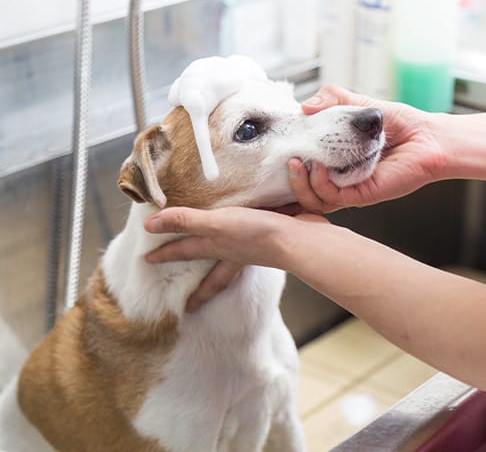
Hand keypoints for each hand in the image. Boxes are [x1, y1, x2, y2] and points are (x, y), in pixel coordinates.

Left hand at [144, 207, 327, 309]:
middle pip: (210, 271)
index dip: (165, 254)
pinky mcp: (270, 235)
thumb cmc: (256, 234)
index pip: (184, 251)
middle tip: (191, 302)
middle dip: (200, 286)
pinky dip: (248, 238)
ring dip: (223, 262)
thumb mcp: (216, 225)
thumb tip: (150, 225)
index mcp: (216, 247)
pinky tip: (253, 232)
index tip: (148, 261)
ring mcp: (252, 247)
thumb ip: (186, 222)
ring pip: (231, 258)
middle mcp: (232, 251)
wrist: (297, 239)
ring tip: (221, 263)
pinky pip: (252, 241)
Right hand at [290, 84, 447, 212]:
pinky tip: (320, 168)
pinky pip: (333, 197)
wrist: (429, 136)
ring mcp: (350, 189)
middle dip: (287, 183)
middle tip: (285, 159)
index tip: (275, 151)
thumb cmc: (400, 124)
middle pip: (303, 193)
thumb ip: (333, 100)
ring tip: (296, 164)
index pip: (304, 173)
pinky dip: (321, 185)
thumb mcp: (360, 106)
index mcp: (336, 162)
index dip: (286, 168)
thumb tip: (305, 105)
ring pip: (314, 200)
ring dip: (300, 185)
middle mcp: (341, 179)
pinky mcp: (362, 194)